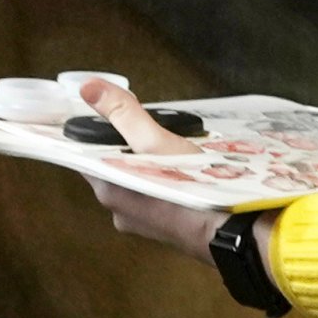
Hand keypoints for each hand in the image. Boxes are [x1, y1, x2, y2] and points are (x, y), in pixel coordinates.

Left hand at [77, 79, 231, 261]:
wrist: (232, 230)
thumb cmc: (193, 187)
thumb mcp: (156, 142)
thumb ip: (123, 114)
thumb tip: (88, 88)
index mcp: (108, 189)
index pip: (86, 155)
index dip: (95, 134)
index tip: (110, 116)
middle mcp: (118, 210)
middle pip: (112, 166)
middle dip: (127, 146)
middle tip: (151, 129)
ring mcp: (141, 222)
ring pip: (135, 180)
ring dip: (147, 163)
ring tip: (170, 148)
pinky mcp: (163, 227)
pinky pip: (154, 195)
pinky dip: (162, 180)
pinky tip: (182, 171)